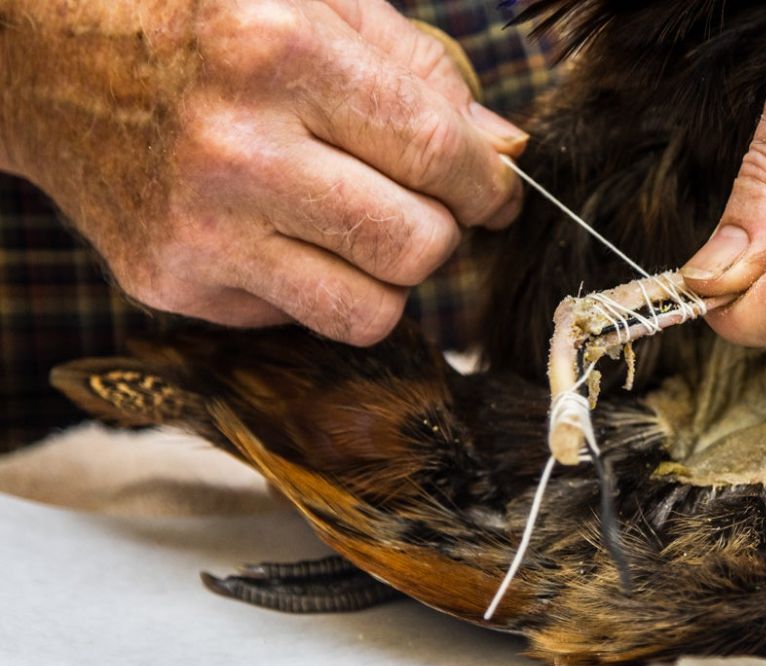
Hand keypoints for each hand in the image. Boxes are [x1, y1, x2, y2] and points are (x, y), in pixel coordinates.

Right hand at [0, 0, 526, 343]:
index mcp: (279, 54)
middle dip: (442, 230)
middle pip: (418, 247)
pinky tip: (278, 229)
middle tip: (422, 202)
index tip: (493, 190)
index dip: (488, 184)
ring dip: (387, 274)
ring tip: (355, 221)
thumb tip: (503, 154)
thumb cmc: (195, 19)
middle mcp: (236, 151)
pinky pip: (303, 318)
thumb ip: (419, 74)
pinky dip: (314, 284)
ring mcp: (199, 230)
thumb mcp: (311, 1)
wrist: (38, 58)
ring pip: (373, 311)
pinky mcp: (172, 285)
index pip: (437, 154)